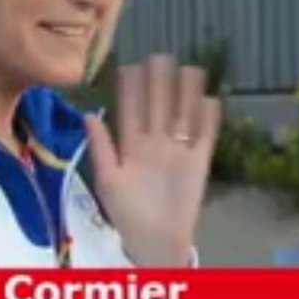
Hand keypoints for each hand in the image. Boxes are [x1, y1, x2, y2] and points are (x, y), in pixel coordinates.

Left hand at [84, 54, 221, 266]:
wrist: (155, 242)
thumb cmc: (128, 214)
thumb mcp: (109, 180)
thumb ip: (101, 147)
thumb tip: (88, 114)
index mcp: (131, 145)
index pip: (131, 109)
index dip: (131, 88)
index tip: (129, 64)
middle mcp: (155, 142)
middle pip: (159, 105)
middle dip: (160, 81)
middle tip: (161, 56)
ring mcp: (178, 151)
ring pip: (183, 114)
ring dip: (187, 93)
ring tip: (190, 68)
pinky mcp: (199, 162)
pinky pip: (206, 136)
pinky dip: (209, 120)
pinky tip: (211, 100)